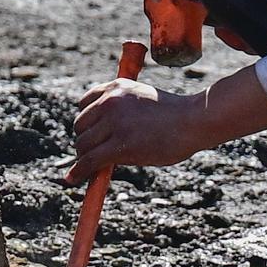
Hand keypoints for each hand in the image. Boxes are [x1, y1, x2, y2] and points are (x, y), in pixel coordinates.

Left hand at [66, 77, 207, 182]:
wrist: (194, 120)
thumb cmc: (175, 114)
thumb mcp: (142, 99)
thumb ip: (123, 107)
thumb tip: (104, 134)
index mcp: (116, 87)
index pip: (84, 104)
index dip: (86, 122)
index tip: (91, 135)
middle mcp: (111, 101)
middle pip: (80, 126)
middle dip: (86, 142)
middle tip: (95, 155)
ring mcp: (115, 122)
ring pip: (83, 145)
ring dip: (85, 158)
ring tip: (94, 168)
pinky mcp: (120, 144)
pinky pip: (90, 161)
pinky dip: (79, 172)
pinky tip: (72, 180)